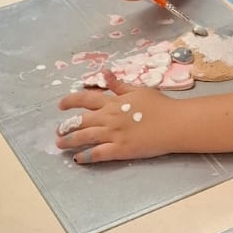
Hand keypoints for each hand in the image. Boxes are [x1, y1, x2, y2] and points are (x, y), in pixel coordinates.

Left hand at [56, 74, 184, 162]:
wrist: (175, 123)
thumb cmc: (160, 106)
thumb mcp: (139, 90)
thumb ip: (119, 85)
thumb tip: (105, 73)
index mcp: (113, 102)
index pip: (86, 99)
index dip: (71, 101)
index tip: (61, 105)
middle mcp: (109, 117)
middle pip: (81, 121)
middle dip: (66, 125)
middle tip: (58, 130)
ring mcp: (113, 134)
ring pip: (85, 137)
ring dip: (70, 141)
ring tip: (60, 145)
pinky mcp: (120, 149)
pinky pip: (97, 154)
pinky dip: (85, 156)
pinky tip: (78, 159)